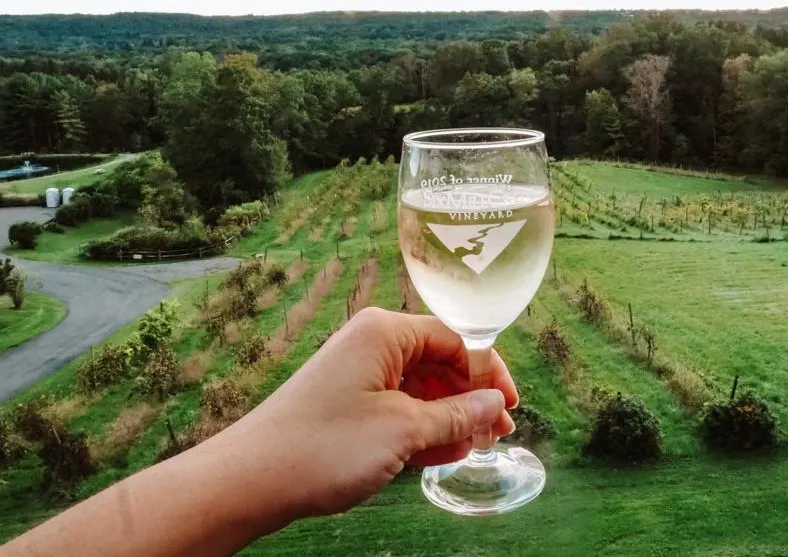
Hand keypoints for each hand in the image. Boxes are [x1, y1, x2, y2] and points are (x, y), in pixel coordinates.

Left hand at [208, 308, 517, 518]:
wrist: (251, 481)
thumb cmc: (324, 446)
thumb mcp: (404, 430)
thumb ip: (457, 414)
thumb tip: (496, 403)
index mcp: (385, 332)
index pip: (455, 338)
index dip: (488, 372)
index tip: (511, 405)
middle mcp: (372, 344)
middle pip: (440, 362)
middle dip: (471, 398)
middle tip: (498, 433)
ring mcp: (358, 374)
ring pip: (421, 388)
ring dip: (450, 417)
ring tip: (475, 447)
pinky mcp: (348, 403)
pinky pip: (398, 407)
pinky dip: (422, 428)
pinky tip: (444, 454)